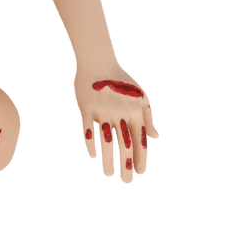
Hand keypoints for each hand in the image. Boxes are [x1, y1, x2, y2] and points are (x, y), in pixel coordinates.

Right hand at [74, 66, 158, 183]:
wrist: (98, 61)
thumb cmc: (120, 80)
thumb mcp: (140, 96)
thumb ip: (148, 117)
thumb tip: (156, 138)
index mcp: (135, 111)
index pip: (140, 139)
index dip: (141, 157)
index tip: (139, 173)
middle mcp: (121, 113)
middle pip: (124, 143)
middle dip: (126, 164)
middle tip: (126, 181)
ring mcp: (103, 111)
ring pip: (106, 141)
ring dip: (108, 159)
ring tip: (109, 173)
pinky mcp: (86, 108)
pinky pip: (88, 130)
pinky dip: (90, 143)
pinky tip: (93, 155)